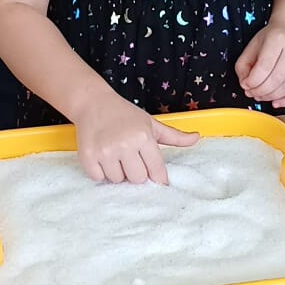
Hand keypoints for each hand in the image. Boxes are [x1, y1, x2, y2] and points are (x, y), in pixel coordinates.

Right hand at [72, 82, 195, 184]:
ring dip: (117, 172)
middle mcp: (125, 145)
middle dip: (135, 172)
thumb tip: (197, 138)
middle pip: (137, 179)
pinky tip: (102, 158)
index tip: (157, 181)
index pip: (156, 170)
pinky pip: (99, 178)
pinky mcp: (88, 156)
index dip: (158, 178)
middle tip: (130, 159)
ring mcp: (105, 151)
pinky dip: (100, 172)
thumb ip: (174, 136)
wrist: (93, 103)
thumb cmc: (125, 114)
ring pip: (118, 180)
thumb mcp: (151, 123)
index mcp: (143, 137)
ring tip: (115, 156)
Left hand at [236, 19, 284, 108]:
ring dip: (271, 97)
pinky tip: (277, 101)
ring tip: (262, 95)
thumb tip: (245, 83)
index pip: (264, 67)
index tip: (246, 85)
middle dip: (260, 91)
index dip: (252, 81)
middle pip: (276, 79)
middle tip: (252, 93)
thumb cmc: (272, 39)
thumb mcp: (252, 46)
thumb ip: (243, 66)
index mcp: (277, 39)